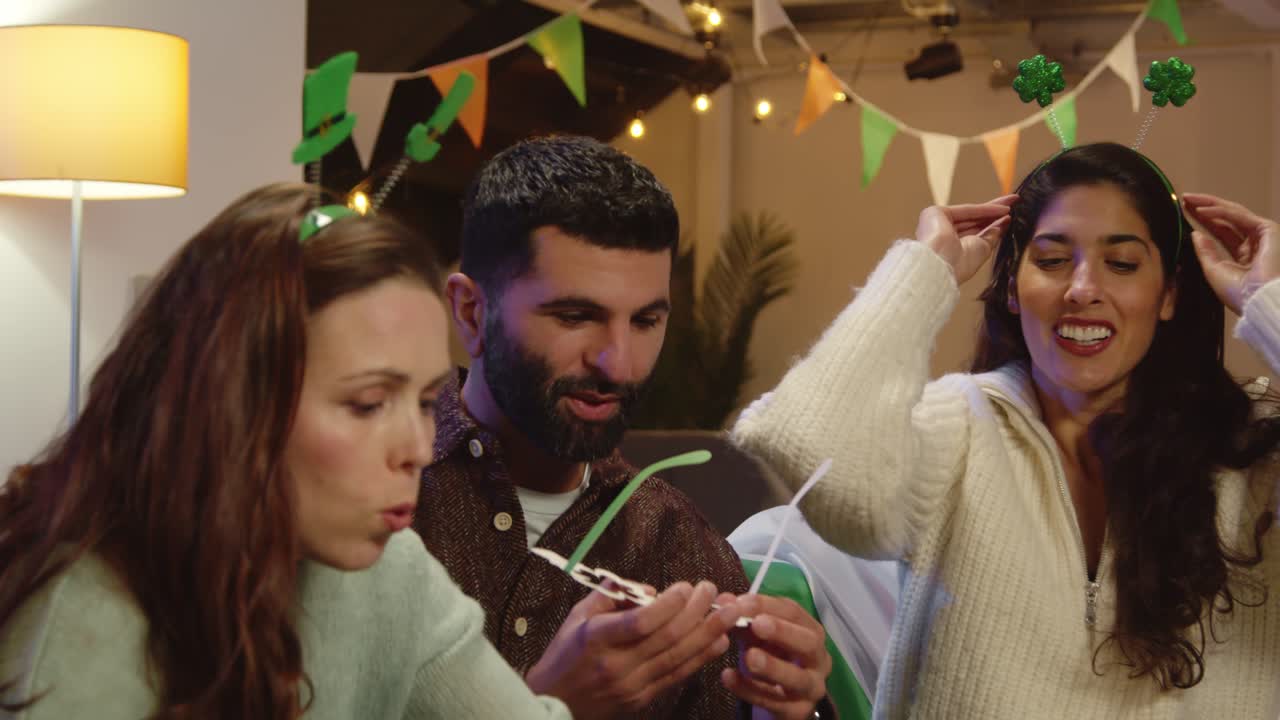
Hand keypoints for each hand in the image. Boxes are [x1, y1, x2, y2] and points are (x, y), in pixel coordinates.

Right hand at [525, 580, 740, 718]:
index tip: (686, 586)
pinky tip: (718, 642)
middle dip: (697, 612)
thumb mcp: (578, 616)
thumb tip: (649, 589)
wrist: (554, 703)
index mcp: (597, 639)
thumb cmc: (565, 655)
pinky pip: (677, 675)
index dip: (669, 604)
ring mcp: (632, 684)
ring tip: (730, 614)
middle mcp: (617, 664)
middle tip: (714, 591)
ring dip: (708, 633)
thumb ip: (611, 594)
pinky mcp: (643, 698)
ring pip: (678, 657)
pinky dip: (701, 657)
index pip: (641, 622)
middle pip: (667, 637)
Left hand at [719, 594, 831, 719]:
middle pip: (808, 643)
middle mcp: (818, 658)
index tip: (742, 602)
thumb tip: (723, 601)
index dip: (768, 605)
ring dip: (773, 666)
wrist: (780, 697)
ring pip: (798, 678)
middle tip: (757, 625)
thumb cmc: (771, 655)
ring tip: (749, 657)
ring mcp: (811, 687)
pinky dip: (750, 690)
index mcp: (810, 631)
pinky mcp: (797, 712)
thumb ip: (743, 618)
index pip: (794, 612)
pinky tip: (729, 677)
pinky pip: (775, 702)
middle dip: (783, 632)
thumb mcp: (758, 635)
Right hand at [916, 195, 1016, 284]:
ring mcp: (938, 223)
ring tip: (1013, 202)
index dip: (993, 225)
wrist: (941, 266)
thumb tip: (1003, 222)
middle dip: (994, 213)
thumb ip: (992, 234)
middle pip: (974, 220)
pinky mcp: (936, 213)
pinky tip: (1003, 209)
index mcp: (951, 248)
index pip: (975, 233)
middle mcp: (942, 234)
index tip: (1009, 218)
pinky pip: (966, 210)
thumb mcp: (983, 249)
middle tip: (1014, 203)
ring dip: (993, 208)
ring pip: (971, 213)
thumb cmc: (959, 266)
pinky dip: (986, 209)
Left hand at [1184, 193, 1279, 314]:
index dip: (1204, 220)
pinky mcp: (1267, 230)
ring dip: (1210, 204)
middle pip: (1226, 219)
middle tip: (1185, 199)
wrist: (1258, 301)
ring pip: (1232, 213)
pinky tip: (1201, 211)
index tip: (1185, 212)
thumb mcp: (1214, 270)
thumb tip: (1196, 234)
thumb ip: (1205, 251)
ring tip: (1189, 199)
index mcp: (1244, 255)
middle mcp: (1254, 243)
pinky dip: (1219, 212)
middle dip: (1205, 207)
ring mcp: (1262, 235)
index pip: (1221, 231)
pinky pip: (1238, 216)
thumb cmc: (1239, 294)